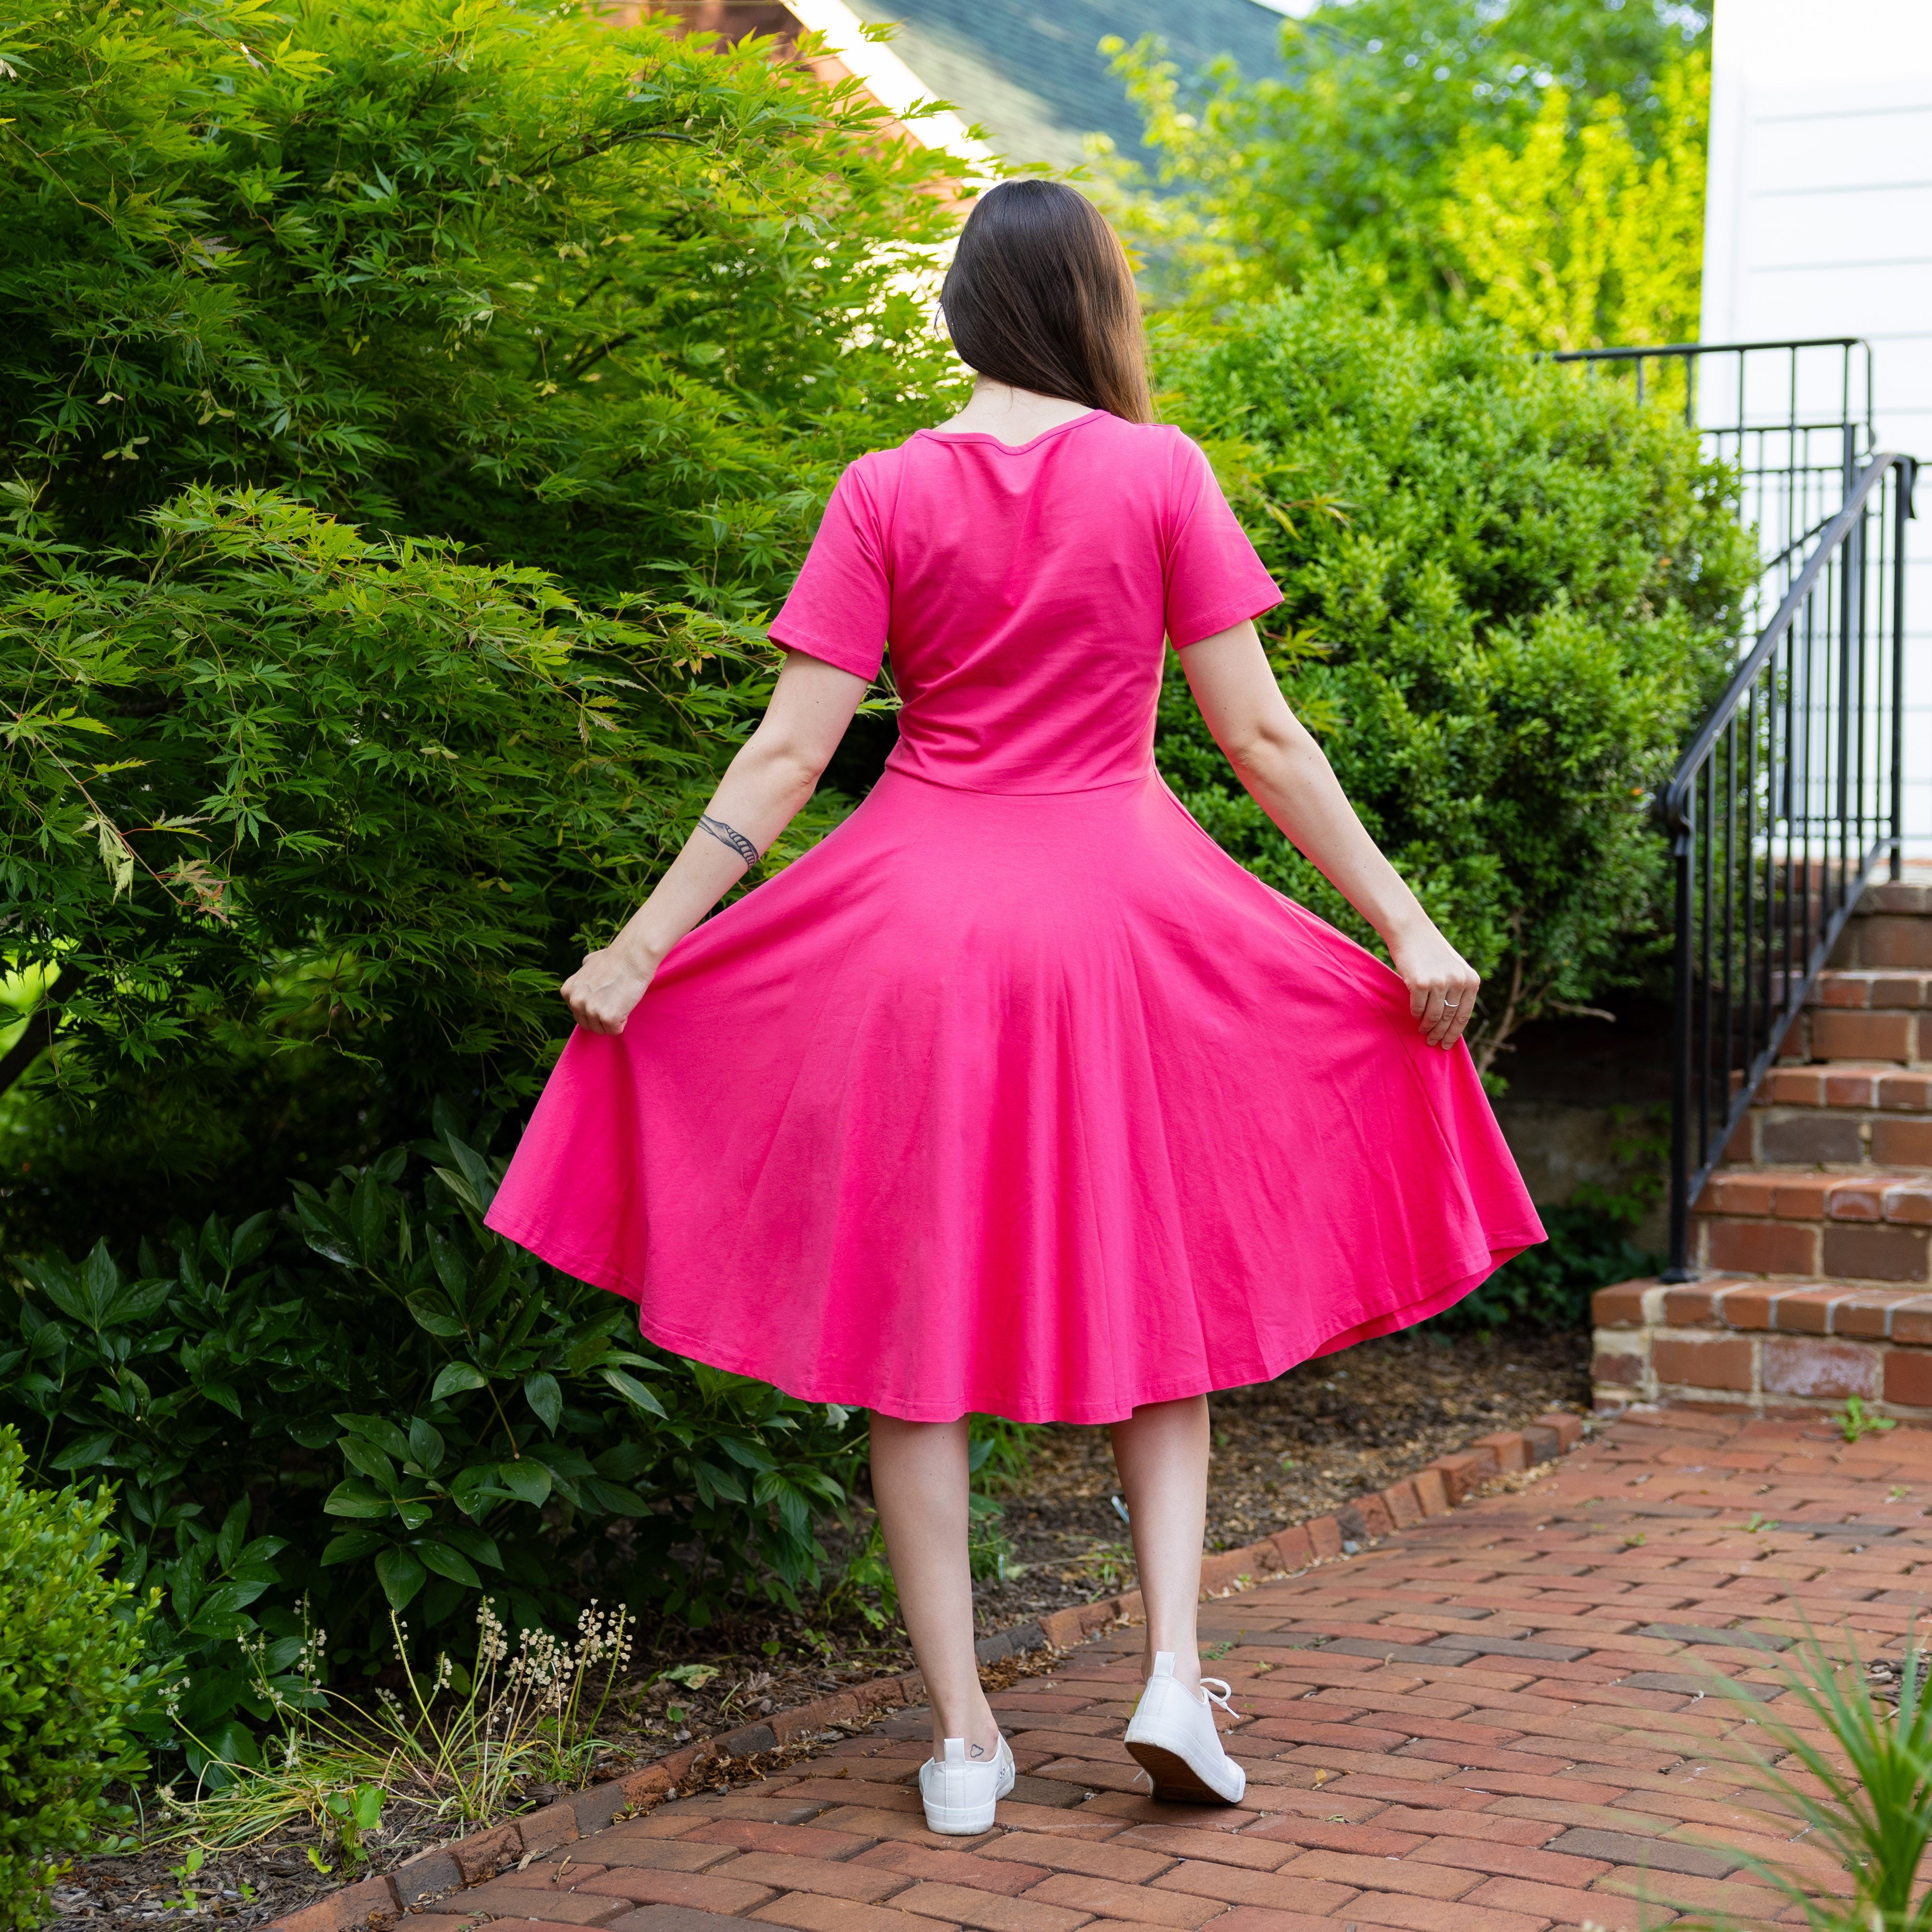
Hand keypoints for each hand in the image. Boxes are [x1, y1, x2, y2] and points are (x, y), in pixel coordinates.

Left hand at [561, 941, 658, 1035]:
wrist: (633, 956)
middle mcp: (576, 1002)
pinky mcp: (608, 1017)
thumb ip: (582, 978)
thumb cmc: (615, 958)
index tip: (605, 996)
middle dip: (601, 1017)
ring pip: (602, 1030)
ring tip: (620, 1001)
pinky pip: (615, 1031)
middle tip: (614, 1000)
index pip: (579, 1014)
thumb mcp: (588, 964)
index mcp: (568, 991)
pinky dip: (622, 1022)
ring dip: (612, 1020)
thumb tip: (583, 981)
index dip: (594, 1008)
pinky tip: (625, 1005)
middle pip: (588, 1025)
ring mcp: (591, 1010)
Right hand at [1387, 922, 1479, 1051]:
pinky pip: (1418, 1008)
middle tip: (1433, 1043)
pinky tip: (1414, 1016)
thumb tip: (1453, 1022)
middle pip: (1450, 1018)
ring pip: (1434, 1016)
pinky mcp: (1420, 983)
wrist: (1411, 932)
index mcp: (1471, 980)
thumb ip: (1458, 991)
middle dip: (1440, 1034)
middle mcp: (1459, 981)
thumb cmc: (1432, 952)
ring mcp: (1440, 982)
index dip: (1455, 1033)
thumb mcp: (1454, 969)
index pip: (1464, 1015)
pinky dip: (1415, 1014)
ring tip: (1422, 1031)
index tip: (1447, 1044)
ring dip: (1427, 1027)